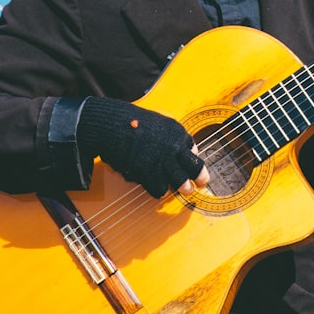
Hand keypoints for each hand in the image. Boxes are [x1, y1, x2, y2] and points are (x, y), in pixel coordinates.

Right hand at [76, 97, 209, 197]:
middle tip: (200, 184)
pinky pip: (161, 190)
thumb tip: (183, 149)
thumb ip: (171, 137)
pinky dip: (160, 191)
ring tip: (184, 189)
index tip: (192, 165)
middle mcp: (175, 148)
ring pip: (182, 184)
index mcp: (178, 133)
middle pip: (196, 169)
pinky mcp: (149, 174)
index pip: (194, 150)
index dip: (193, 159)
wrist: (112, 125)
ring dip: (183, 188)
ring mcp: (163, 162)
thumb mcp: (158, 123)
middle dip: (201, 178)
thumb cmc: (131, 123)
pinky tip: (158, 187)